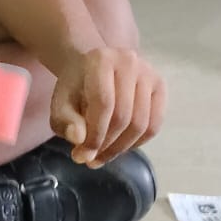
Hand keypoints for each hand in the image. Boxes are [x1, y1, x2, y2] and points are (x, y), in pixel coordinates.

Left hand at [49, 47, 164, 167]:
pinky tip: (120, 147)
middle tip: (91, 160)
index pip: (103, 104)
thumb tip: (78, 139)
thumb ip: (66, 121)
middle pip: (124, 116)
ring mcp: (148, 72)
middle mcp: (129, 61)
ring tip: (103, 156)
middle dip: (107, 145)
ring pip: (141, 124)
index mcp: (101, 60)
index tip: (82, 156)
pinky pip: (154, 124)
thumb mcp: (61, 103)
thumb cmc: (75, 88)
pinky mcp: (159, 85)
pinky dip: (137, 143)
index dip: (95, 135)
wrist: (92, 69)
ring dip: (121, 148)